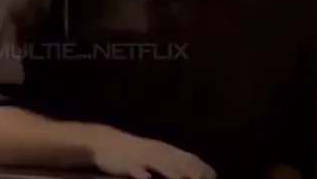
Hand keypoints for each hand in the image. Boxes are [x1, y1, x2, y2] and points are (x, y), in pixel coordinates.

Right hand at [85, 124, 216, 178]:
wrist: (101, 141)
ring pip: (160, 165)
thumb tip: (184, 170)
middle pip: (177, 161)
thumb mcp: (149, 154)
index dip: (200, 166)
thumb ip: (165, 161)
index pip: (185, 157)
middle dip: (192, 171)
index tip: (214, 176)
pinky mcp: (127, 163)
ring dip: (173, 173)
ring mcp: (141, 157)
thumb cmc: (129, 150)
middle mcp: (154, 151)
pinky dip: (143, 174)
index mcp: (161, 149)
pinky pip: (137, 169)